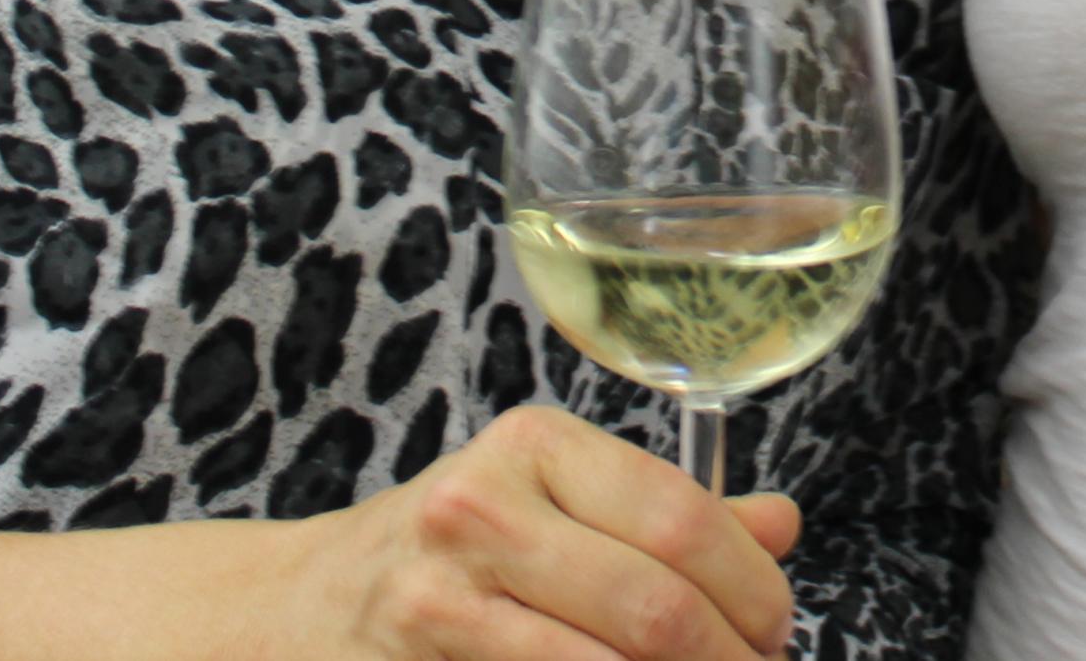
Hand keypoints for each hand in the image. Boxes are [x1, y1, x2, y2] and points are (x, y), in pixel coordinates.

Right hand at [297, 405, 800, 660]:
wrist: (305, 608)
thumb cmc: (452, 552)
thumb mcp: (552, 501)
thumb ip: (667, 515)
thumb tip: (781, 526)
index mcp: (534, 445)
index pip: (679, 518)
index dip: (752, 587)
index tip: (775, 628)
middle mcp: (481, 507)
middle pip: (654, 606)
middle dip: (729, 659)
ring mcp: (440, 599)